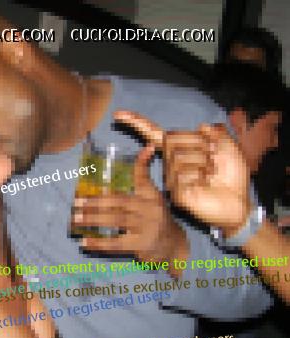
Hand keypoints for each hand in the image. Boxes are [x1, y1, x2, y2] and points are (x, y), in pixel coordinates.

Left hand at [72, 145, 187, 267]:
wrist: (172, 246)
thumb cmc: (154, 220)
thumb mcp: (150, 201)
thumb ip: (137, 184)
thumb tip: (129, 160)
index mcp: (151, 196)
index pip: (144, 177)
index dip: (142, 162)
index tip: (146, 148)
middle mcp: (150, 209)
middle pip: (120, 201)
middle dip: (96, 201)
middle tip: (77, 202)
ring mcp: (147, 227)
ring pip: (116, 220)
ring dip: (93, 219)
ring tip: (76, 219)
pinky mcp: (142, 244)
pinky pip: (116, 243)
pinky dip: (98, 243)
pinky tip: (84, 241)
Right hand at [114, 111, 250, 233]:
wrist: (238, 204)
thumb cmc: (232, 177)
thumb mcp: (229, 148)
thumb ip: (216, 132)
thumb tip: (201, 125)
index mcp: (180, 149)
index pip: (154, 133)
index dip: (136, 122)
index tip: (118, 114)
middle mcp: (171, 162)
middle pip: (172, 139)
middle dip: (199, 145)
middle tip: (214, 160)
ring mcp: (171, 178)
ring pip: (179, 157)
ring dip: (203, 163)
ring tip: (211, 175)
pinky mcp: (175, 193)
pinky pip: (182, 175)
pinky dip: (200, 177)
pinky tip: (205, 186)